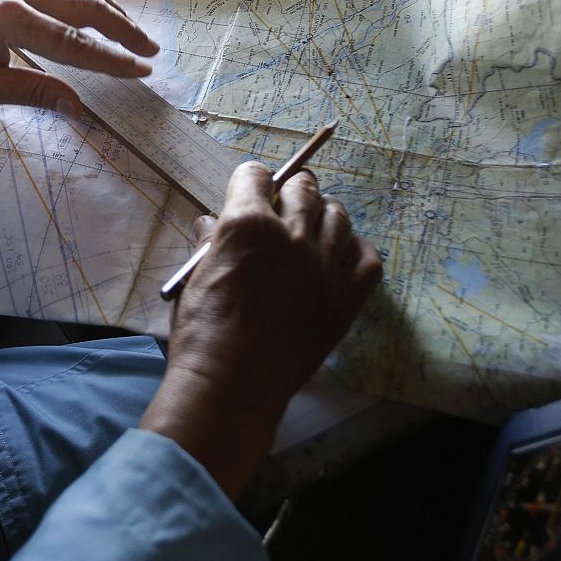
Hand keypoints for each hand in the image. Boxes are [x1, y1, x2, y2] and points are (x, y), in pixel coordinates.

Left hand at [0, 0, 159, 112]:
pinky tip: (94, 8)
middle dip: (122, 30)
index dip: (112, 61)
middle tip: (150, 53)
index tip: (142, 72)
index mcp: (10, 21)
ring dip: (109, 7)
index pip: (76, 44)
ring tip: (130, 31)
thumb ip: (34, 92)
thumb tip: (78, 107)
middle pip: (86, 7)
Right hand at [141, 162, 383, 496]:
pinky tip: (340, 258)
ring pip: (338, 215)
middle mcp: (289, 235)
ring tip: (313, 229)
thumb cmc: (202, 334)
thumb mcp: (193, 279)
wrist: (231, 386)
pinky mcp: (346, 298)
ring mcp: (323, 266)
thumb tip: (211, 224)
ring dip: (324, 215)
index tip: (250, 192)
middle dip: (292, 190)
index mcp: (246, 224)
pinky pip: (367, 258)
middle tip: (286, 206)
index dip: (250, 182)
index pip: (255, 175)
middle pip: (304, 188)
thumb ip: (209, 243)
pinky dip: (356, 250)